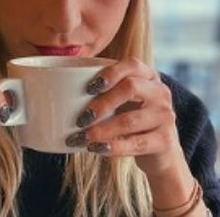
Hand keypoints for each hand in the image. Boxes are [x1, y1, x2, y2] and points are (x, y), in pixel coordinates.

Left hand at [66, 57, 184, 177]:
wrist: (162, 154)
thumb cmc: (133, 123)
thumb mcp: (123, 103)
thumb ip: (103, 93)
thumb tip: (54, 92)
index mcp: (149, 77)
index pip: (132, 64)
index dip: (110, 73)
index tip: (88, 88)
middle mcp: (160, 92)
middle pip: (130, 87)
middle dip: (101, 103)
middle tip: (81, 119)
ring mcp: (166, 116)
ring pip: (129, 120)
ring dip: (101, 130)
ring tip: (82, 138)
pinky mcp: (165, 141)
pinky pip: (135, 143)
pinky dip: (112, 147)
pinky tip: (97, 149)